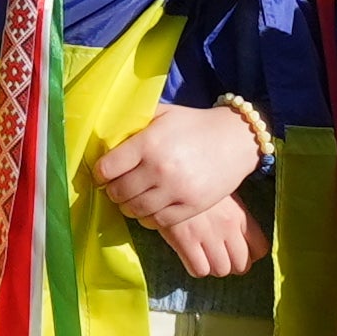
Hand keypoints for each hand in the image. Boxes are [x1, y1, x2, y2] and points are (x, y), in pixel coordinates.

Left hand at [92, 100, 263, 280]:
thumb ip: (134, 122)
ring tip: (130, 198)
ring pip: (135, 210)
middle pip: (118, 192)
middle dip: (112, 190)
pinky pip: (157, 221)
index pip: (107, 168)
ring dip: (127, 206)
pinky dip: (147, 218)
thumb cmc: (193, 125)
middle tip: (115, 186)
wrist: (235, 140)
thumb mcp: (162, 114)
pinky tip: (147, 208)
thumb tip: (104, 134)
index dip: (100, 172)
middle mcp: (160, 169)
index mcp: (149, 143)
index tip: (103, 172)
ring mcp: (176, 191)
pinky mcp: (191, 207)